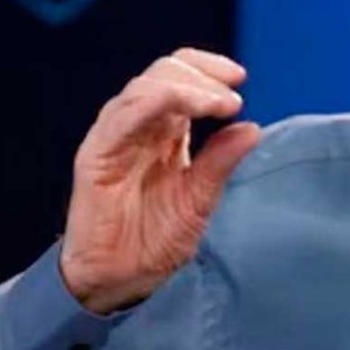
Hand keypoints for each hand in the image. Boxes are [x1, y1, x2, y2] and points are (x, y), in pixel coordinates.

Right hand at [59, 48, 261, 313]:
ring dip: (186, 87)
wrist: (118, 279)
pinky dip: (156, 102)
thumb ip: (220, 161)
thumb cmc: (153, 239)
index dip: (209, 69)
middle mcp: (136, 126)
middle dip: (202, 75)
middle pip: (164, 72)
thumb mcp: (199, 198)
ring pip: (144, 88)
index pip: (181, 77)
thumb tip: (252, 128)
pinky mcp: (96, 156)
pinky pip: (121, 117)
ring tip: (221, 103)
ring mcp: (114, 138)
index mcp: (161, 131)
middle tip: (232, 97)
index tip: (240, 79)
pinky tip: (186, 107)